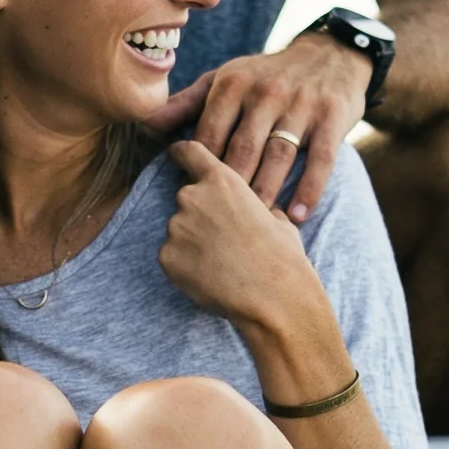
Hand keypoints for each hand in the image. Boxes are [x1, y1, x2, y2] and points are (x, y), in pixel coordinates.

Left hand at [144, 34, 371, 222]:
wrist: (330, 56)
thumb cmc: (264, 76)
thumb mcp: (225, 80)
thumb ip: (186, 104)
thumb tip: (146, 125)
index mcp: (233, 84)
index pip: (210, 133)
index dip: (199, 170)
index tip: (192, 201)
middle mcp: (265, 92)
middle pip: (243, 149)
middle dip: (230, 189)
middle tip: (220, 226)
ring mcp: (301, 105)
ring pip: (279, 156)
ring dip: (267, 193)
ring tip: (256, 225)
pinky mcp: (333, 119)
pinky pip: (320, 160)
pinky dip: (308, 190)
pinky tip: (296, 216)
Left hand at [156, 140, 332, 339]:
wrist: (274, 296)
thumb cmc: (282, 257)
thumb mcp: (277, 218)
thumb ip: (256, 206)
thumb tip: (258, 210)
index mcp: (222, 180)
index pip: (189, 152)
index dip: (180, 153)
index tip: (174, 155)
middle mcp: (193, 197)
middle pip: (185, 198)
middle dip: (198, 215)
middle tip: (221, 240)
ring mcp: (176, 227)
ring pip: (178, 230)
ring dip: (192, 242)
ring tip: (220, 264)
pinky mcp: (166, 256)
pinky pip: (171, 257)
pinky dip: (184, 266)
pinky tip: (209, 278)